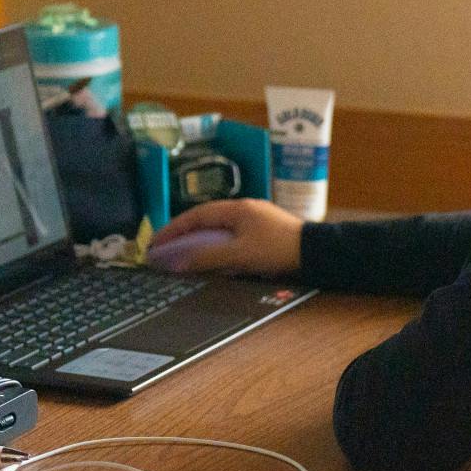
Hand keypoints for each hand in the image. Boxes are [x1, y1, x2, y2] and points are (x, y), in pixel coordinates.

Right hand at [150, 198, 301, 275]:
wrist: (315, 252)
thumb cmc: (277, 249)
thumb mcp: (239, 254)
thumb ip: (207, 257)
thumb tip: (176, 262)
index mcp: (236, 209)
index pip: (196, 215)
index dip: (173, 228)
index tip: (154, 242)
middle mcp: (243, 210)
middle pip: (205, 219)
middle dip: (182, 234)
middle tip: (163, 249)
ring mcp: (254, 219)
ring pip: (218, 228)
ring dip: (198, 240)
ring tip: (181, 254)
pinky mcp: (262, 232)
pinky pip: (230, 236)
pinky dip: (215, 245)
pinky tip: (210, 257)